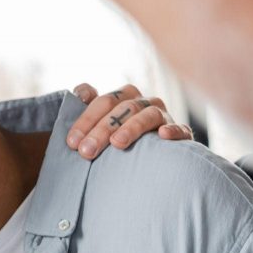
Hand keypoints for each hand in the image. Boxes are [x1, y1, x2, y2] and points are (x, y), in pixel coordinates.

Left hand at [68, 83, 192, 159]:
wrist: (153, 158)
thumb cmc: (119, 140)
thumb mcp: (101, 125)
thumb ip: (89, 108)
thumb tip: (80, 93)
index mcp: (123, 98)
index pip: (103, 101)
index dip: (86, 119)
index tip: (72, 142)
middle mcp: (143, 102)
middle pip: (122, 108)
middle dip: (101, 129)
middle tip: (86, 151)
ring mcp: (163, 116)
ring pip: (147, 115)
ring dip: (131, 128)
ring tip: (117, 144)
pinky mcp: (181, 132)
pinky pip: (180, 128)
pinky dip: (173, 129)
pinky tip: (162, 135)